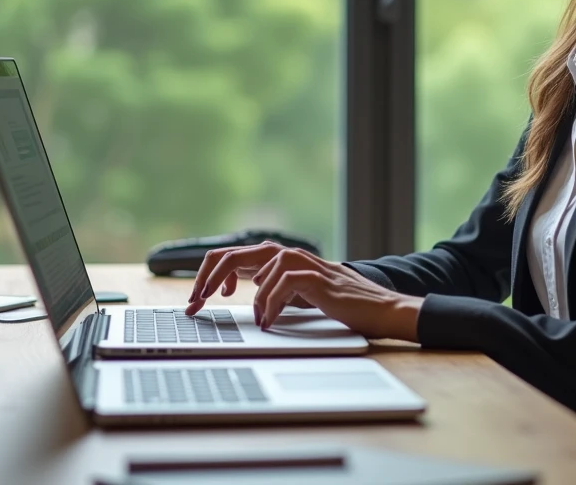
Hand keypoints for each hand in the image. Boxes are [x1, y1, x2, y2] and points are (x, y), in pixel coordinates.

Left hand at [184, 242, 422, 341]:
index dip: (208, 275)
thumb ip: (278, 288)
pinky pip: (283, 282)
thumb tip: (252, 292)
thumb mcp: (300, 295)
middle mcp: (288, 255)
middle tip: (194, 303)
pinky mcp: (317, 277)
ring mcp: (303, 263)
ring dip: (249, 295)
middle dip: (207, 279)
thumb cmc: (341, 305)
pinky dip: (271, 302)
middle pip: (234, 254)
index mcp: (280, 258)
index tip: (197, 299)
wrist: (381, 309)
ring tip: (248, 316)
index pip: (233, 256)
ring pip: (259, 266)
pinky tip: (271, 320)